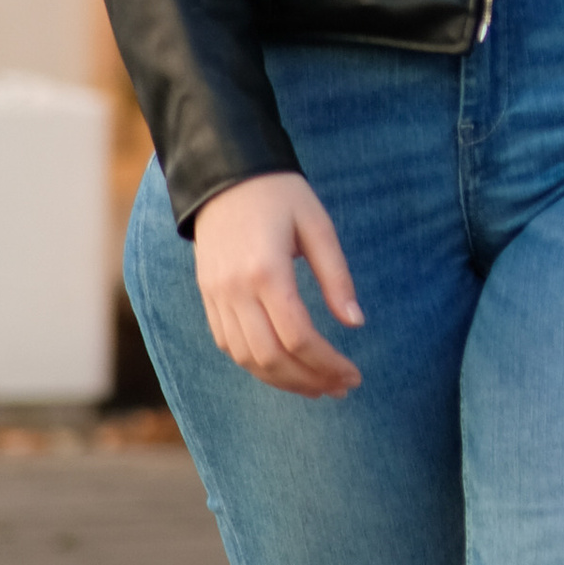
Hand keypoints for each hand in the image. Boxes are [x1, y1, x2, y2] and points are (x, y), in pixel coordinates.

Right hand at [192, 173, 364, 396]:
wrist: (225, 176)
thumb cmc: (280, 195)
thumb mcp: (318, 226)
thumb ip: (337, 277)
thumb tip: (356, 322)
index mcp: (267, 270)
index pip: (298, 336)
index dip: (327, 363)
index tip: (353, 375)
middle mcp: (235, 289)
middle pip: (271, 356)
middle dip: (309, 380)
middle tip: (340, 388)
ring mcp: (216, 296)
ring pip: (247, 358)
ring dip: (283, 381)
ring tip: (317, 387)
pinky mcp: (207, 297)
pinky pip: (228, 344)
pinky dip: (256, 364)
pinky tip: (284, 368)